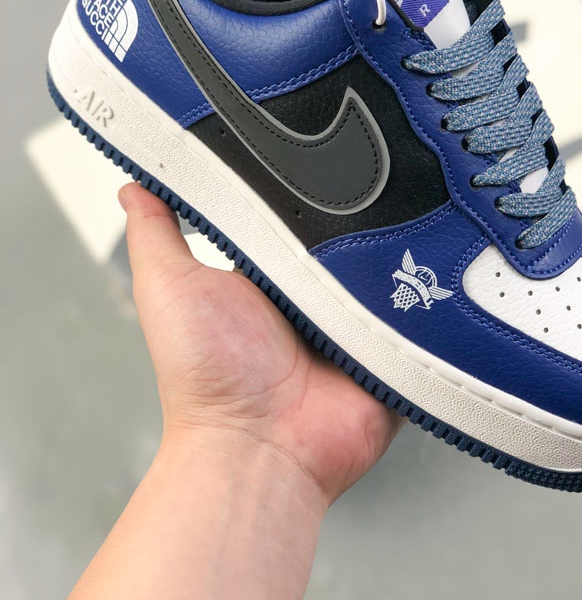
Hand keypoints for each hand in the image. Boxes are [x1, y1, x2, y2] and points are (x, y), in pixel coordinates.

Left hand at [119, 182, 402, 503]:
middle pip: (349, 236)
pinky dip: (425, 296)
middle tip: (368, 184)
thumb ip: (157, 233)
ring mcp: (357, 323)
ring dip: (392, 252)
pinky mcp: (393, 350)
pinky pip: (423, 312)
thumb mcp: (170, 288)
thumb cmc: (207, 380)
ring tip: (395, 228)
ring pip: (389, 266)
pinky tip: (428, 271)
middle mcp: (315, 296)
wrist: (259, 450)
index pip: (296, 214)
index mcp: (271, 274)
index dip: (304, 186)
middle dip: (358, 214)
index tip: (317, 148)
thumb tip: (136, 186)